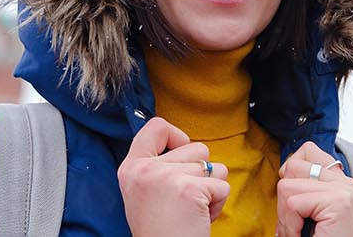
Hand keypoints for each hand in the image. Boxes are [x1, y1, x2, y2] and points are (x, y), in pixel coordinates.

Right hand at [118, 117, 228, 236]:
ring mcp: (165, 177)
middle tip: (184, 200)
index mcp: (130, 168)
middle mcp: (144, 169)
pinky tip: (199, 218)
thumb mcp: (144, 191)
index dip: (177, 135)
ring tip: (192, 210)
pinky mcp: (188, 189)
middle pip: (195, 147)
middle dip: (200, 173)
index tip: (180, 153)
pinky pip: (221, 187)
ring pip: (213, 166)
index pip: (156, 126)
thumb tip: (185, 144)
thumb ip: (157, 166)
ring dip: (211, 189)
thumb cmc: (161, 231)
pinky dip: (218, 205)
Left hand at [275, 141, 352, 236]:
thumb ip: (306, 186)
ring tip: (302, 232)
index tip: (297, 202)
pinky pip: (293, 202)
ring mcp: (347, 192)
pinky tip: (303, 235)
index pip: (308, 151)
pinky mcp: (340, 202)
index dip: (291, 174)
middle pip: (294, 167)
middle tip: (298, 223)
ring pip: (288, 185)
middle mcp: (350, 184)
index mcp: (346, 183)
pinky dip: (290, 224)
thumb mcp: (312, 210)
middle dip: (286, 198)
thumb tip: (285, 167)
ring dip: (286, 216)